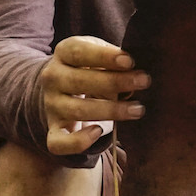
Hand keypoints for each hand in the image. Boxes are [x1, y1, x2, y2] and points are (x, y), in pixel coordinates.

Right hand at [39, 36, 150, 155]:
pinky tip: (98, 132)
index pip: (80, 52)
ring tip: (137, 109)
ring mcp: (51, 105)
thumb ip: (114, 58)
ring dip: (110, 110)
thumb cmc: (91, 68)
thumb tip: (137, 71)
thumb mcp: (99, 54)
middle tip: (144, 82)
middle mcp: (52, 78)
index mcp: (63, 53)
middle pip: (79, 80)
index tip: (130, 61)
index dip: (104, 56)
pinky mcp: (53, 130)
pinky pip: (58, 143)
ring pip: (76, 110)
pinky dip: (77, 141)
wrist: (63, 88)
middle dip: (114, 82)